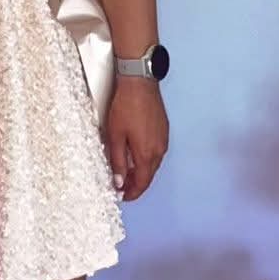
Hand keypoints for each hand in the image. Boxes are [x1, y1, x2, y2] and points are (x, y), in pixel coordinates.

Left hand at [104, 79, 168, 201]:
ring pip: (153, 164)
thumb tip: (119, 181)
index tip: (123, 196)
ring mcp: (163, 139)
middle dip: (136, 184)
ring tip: (126, 171)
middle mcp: (159, 149)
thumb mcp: (116, 136)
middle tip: (122, 186)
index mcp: (147, 154)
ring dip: (142, 171)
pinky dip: (146, 158)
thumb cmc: (126, 106)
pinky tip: (135, 154)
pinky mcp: (163, 130)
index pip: (142, 183)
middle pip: (149, 175)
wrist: (139, 83)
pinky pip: (156, 151)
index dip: (132, 193)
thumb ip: (118, 161)